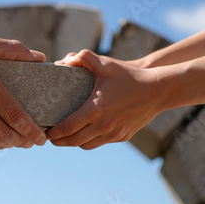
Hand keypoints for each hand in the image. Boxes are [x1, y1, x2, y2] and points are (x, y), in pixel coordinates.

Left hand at [47, 50, 164, 149]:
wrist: (158, 91)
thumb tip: (66, 59)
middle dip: (59, 142)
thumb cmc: (130, 77)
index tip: (45, 132)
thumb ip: (85, 58)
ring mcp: (113, 133)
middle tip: (51, 137)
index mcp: (94, 110)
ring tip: (66, 137)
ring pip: (86, 145)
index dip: (53, 133)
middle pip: (73, 141)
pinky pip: (101, 143)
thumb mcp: (106, 65)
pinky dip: (90, 141)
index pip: (67, 128)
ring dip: (74, 143)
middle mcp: (102, 126)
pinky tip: (85, 134)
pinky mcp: (122, 136)